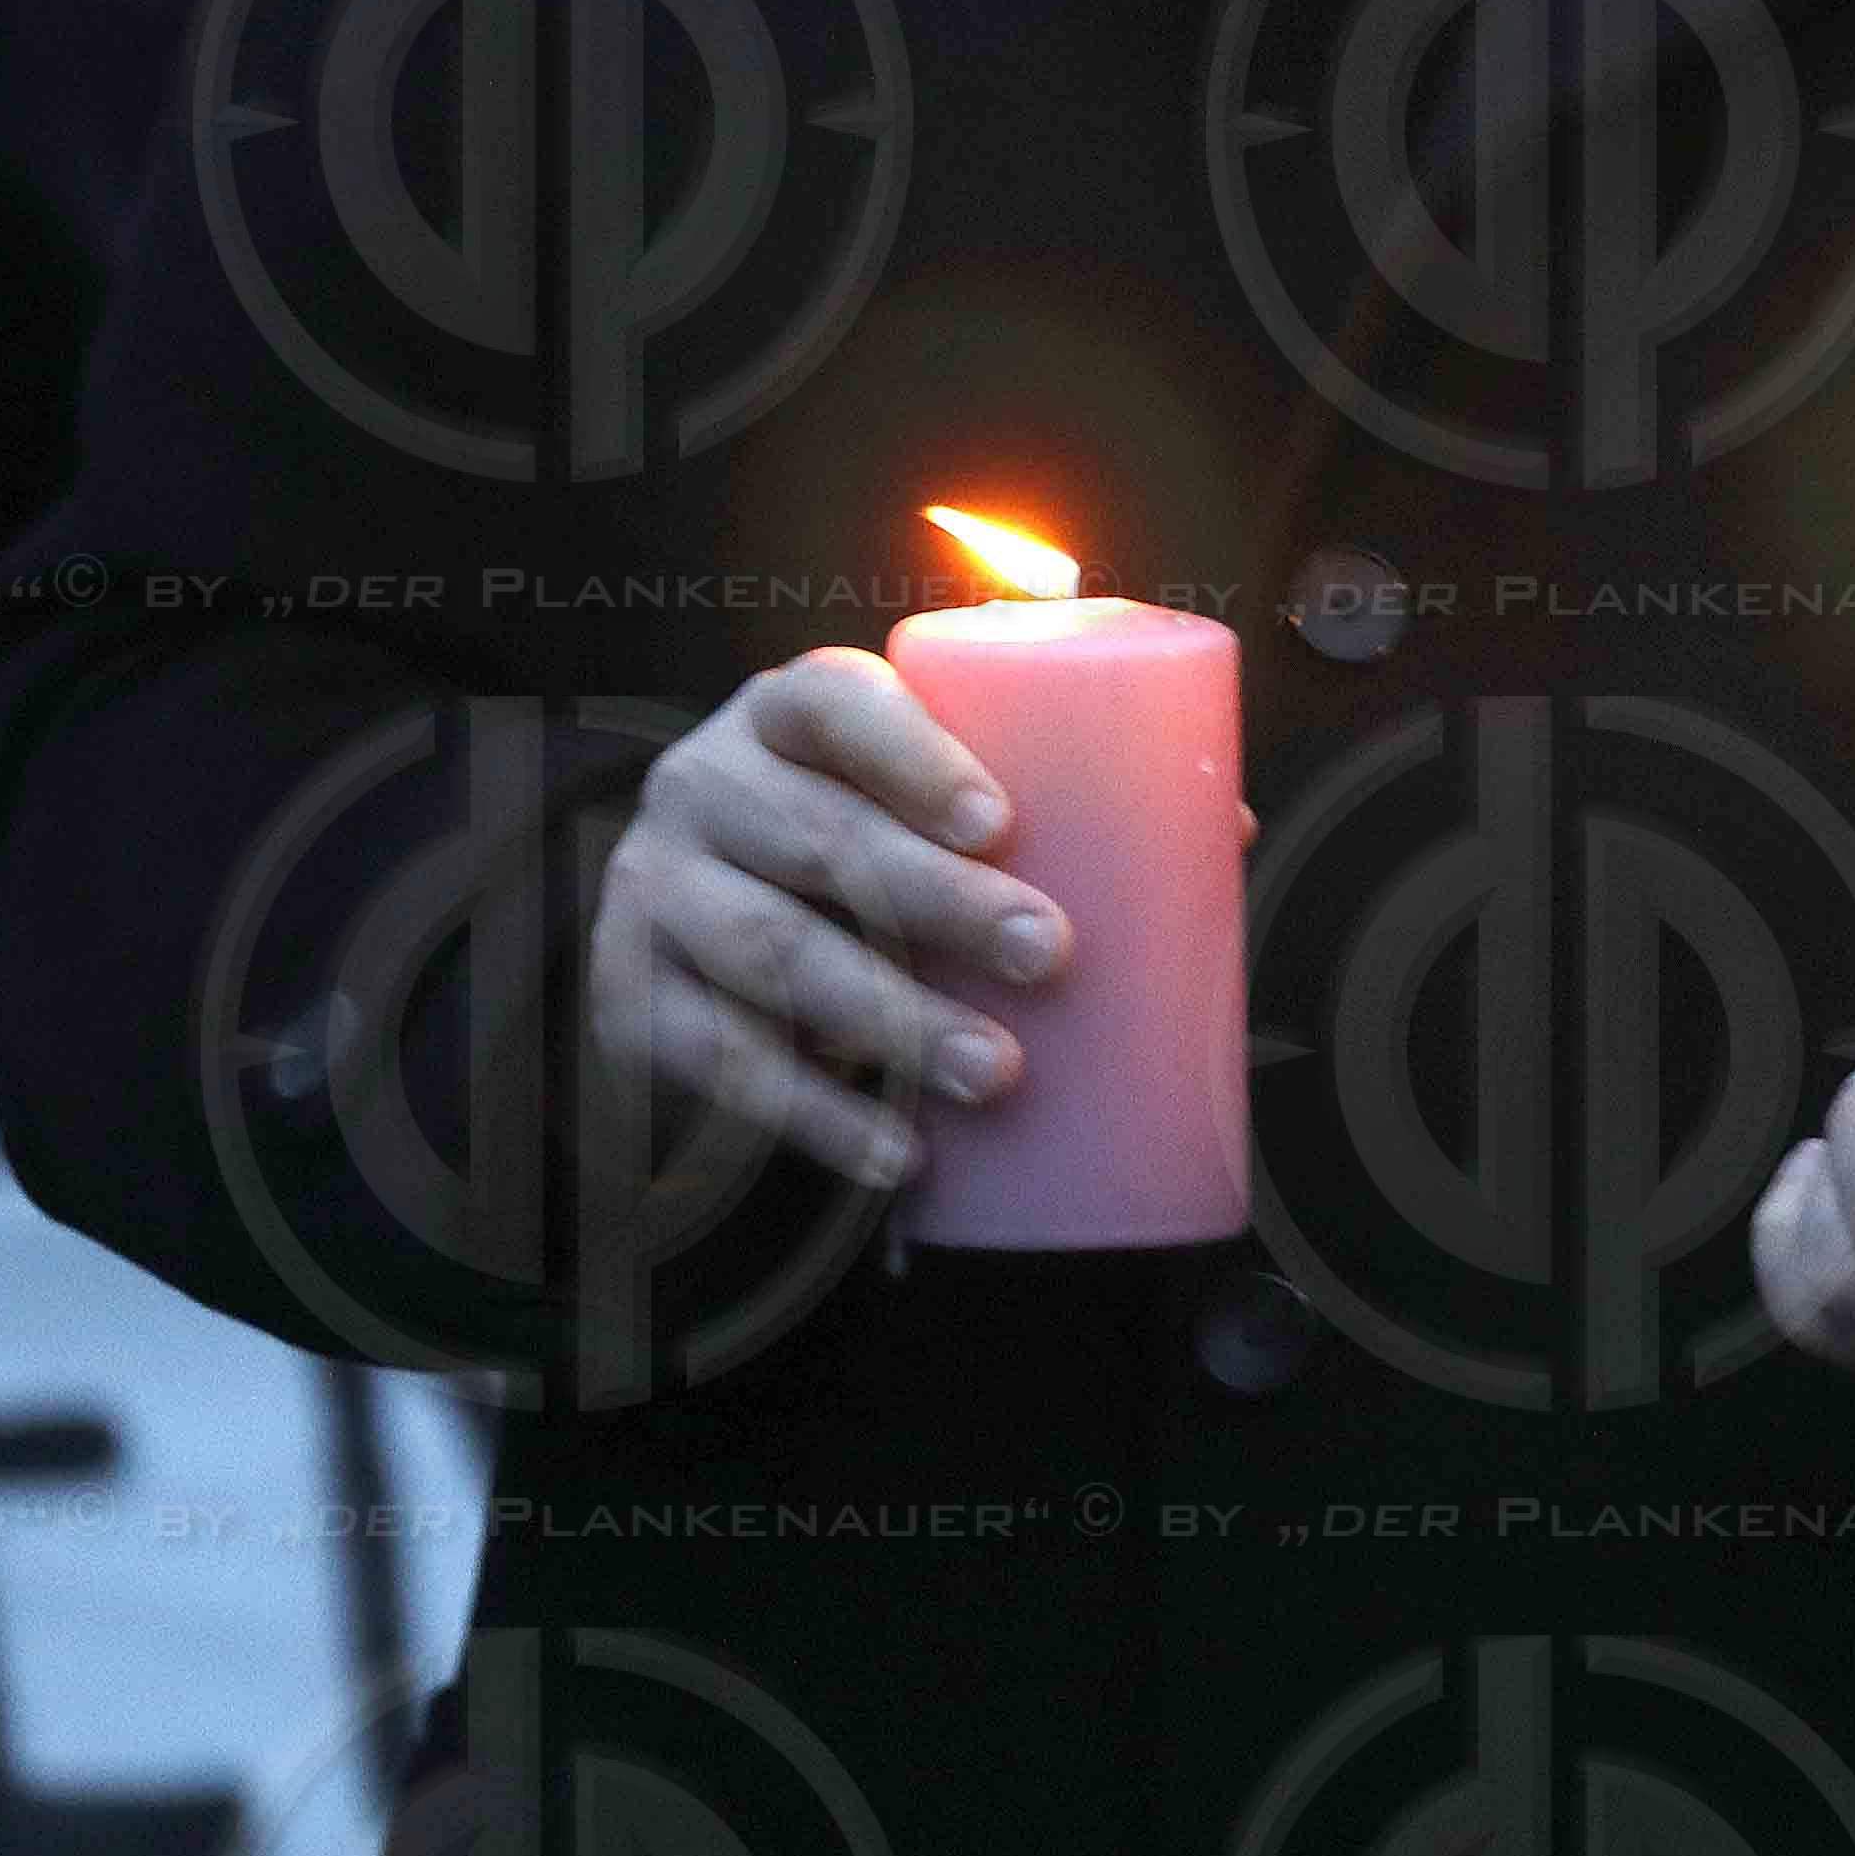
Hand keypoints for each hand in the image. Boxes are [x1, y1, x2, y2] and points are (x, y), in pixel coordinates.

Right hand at [585, 648, 1069, 1191]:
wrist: (680, 935)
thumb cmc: (846, 846)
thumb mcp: (906, 801)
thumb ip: (1038, 800)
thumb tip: (1225, 831)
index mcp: (785, 714)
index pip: (832, 703)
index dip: (912, 754)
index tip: (1001, 822)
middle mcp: (702, 783)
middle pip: (817, 835)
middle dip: (938, 899)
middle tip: (1051, 952)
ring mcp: (653, 891)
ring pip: (771, 952)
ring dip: (890, 1017)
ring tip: (996, 1071)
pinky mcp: (629, 1001)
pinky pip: (723, 1062)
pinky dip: (817, 1115)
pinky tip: (899, 1152)